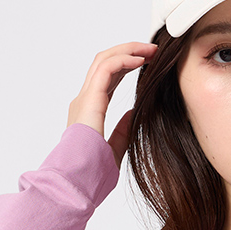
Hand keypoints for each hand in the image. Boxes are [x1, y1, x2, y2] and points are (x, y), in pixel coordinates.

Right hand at [66, 41, 157, 169]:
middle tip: (152, 51)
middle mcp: (85, 100)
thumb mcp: (114, 150)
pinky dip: (124, 60)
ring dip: (128, 50)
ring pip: (104, 60)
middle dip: (129, 52)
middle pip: (105, 63)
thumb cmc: (91, 171)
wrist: (78, 179)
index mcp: (90, 111)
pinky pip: (106, 69)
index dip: (127, 66)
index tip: (148, 63)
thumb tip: (132, 114)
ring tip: (149, 50)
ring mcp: (85, 98)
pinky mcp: (89, 99)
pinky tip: (140, 61)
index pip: (108, 79)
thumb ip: (122, 131)